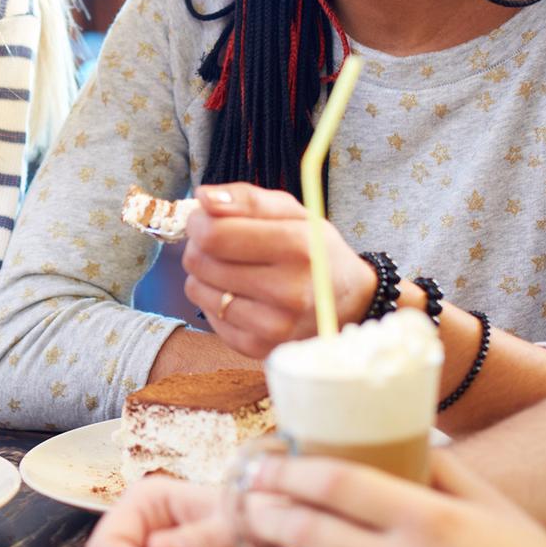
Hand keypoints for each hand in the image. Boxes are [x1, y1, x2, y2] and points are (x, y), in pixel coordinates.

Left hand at [181, 183, 374, 357]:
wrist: (349, 302)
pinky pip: (207, 316)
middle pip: (199, 262)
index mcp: (298, 248)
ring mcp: (273, 326)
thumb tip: (203, 197)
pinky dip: (216, 301)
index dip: (199, 222)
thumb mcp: (292, 211)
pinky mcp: (258, 349)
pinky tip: (241, 294)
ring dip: (205, 274)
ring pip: (196, 290)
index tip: (205, 218)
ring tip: (234, 268)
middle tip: (222, 243)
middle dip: (201, 246)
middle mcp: (288, 292)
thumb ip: (247, 199)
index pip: (214, 235)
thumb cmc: (315, 249)